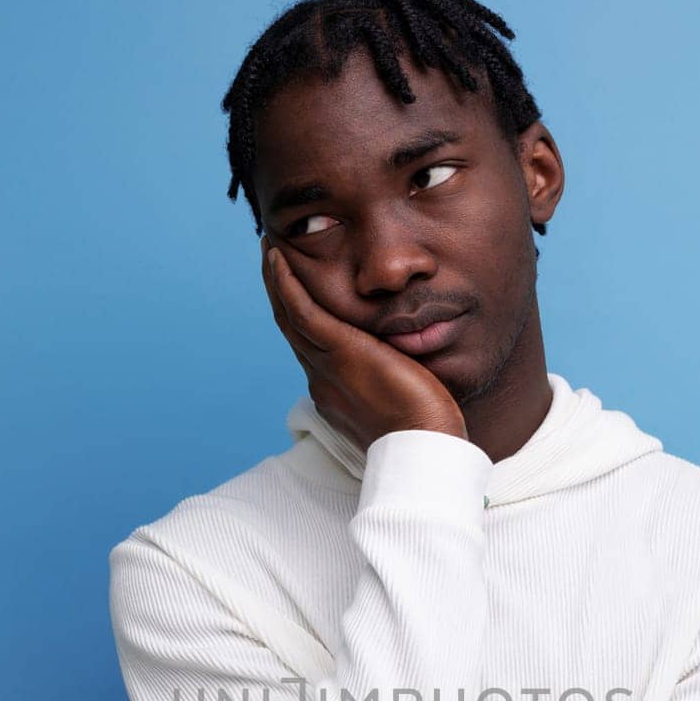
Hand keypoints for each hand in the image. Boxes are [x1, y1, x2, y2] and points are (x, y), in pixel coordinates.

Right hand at [260, 237, 467, 449]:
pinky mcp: (341, 353)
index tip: (296, 293)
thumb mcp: (405, 401)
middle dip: (281, 295)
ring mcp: (328, 368)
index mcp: (337, 394)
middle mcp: (324, 381)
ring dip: (277, 282)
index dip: (300, 318)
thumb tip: (407, 362)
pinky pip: (302, 312)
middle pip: (293, 330)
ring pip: (290, 318)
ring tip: (271, 252)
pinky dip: (287, 284)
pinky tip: (279, 259)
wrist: (424, 449)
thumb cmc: (428, 433)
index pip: (312, 349)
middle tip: (273, 262)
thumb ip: (396, 379)